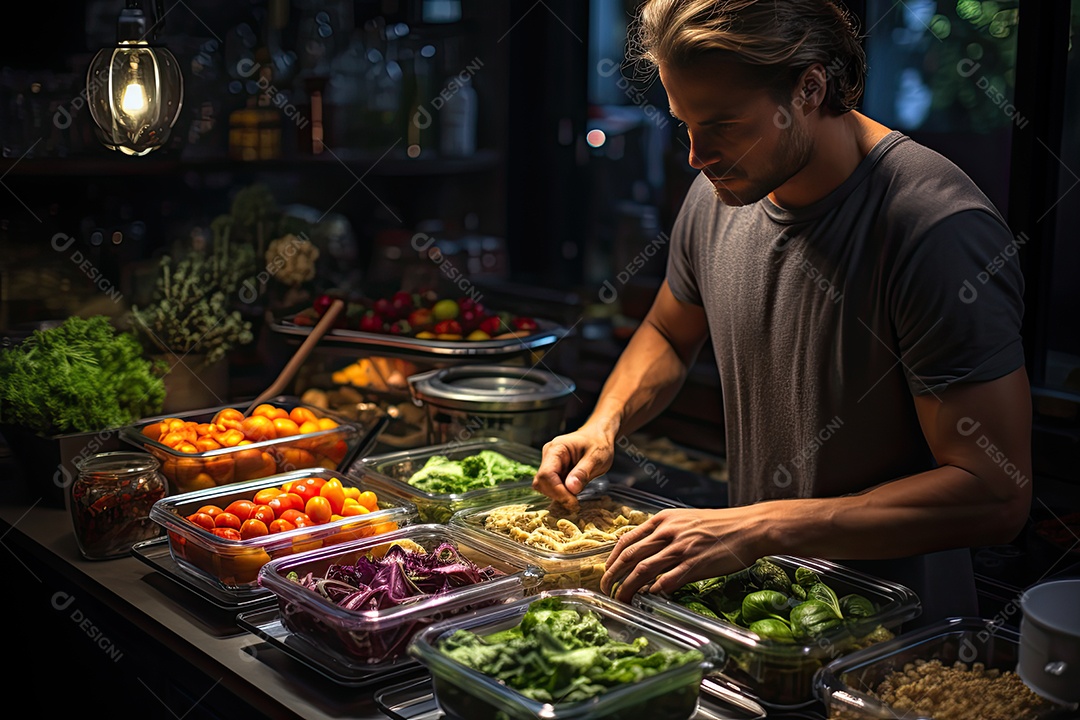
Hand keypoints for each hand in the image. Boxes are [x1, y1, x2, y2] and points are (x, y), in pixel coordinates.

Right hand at [533, 426, 614, 510]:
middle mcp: (549, 456)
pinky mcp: (554, 471)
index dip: (557, 491)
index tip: (573, 502)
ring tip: (575, 497)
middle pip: (542, 482)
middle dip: (557, 495)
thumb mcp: (596, 457)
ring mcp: (550, 464)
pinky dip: (561, 494)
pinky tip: (573, 494)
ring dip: (558, 495)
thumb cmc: (598, 443)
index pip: (546, 474)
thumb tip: (571, 488)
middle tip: (575, 503)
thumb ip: (583, 472)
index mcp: (557, 449)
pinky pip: (551, 487)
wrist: (598, 436)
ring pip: (544, 486)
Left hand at [600, 506, 767, 602]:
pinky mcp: (695, 564)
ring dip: (628, 587)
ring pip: (644, 570)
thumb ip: (665, 532)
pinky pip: (668, 580)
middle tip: (606, 588)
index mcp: (664, 519)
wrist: (749, 527)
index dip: (613, 557)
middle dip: (613, 575)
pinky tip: (650, 597)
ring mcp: (681, 548)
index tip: (607, 570)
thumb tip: (647, 551)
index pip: (628, 539)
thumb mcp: (686, 519)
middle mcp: (669, 532)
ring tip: (622, 599)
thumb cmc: (720, 525)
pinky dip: (655, 590)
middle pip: (631, 556)